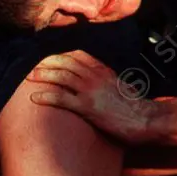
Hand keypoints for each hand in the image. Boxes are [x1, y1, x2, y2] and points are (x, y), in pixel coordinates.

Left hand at [28, 50, 152, 143]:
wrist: (147, 119)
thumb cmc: (137, 109)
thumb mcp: (124, 89)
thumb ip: (112, 83)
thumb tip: (109, 84)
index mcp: (104, 71)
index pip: (78, 55)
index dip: (61, 56)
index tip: (50, 59)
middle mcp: (96, 76)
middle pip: (66, 62)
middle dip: (47, 63)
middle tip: (34, 68)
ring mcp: (91, 90)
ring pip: (61, 76)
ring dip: (43, 75)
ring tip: (29, 78)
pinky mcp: (87, 107)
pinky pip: (61, 98)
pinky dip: (45, 95)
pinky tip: (34, 98)